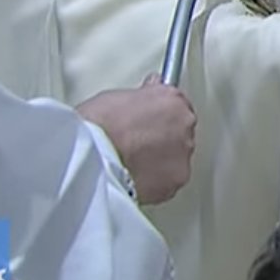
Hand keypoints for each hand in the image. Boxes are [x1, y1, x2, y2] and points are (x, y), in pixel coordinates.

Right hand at [75, 76, 197, 204]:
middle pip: (179, 131)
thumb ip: (139, 99)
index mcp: (172, 100)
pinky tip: (136, 177)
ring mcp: (183, 153)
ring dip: (161, 160)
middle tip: (137, 144)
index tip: (149, 122)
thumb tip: (138, 104)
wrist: (94, 157)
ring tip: (133, 163)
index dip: (159, 115)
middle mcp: (184, 125)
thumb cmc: (98, 126)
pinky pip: (170, 180)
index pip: (176, 105)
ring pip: (177, 157)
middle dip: (162, 138)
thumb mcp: (115, 98)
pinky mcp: (177, 179)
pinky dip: (156, 181)